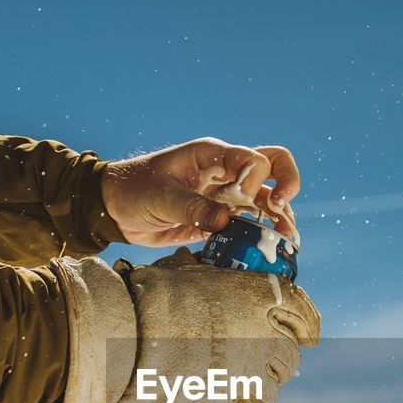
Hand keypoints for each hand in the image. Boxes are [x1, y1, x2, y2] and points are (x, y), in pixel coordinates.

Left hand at [100, 137, 300, 246]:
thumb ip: (194, 208)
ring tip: (287, 237)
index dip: (255, 179)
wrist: (114, 210)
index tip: (238, 198)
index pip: (253, 159)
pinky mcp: (218, 218)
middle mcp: (225, 172)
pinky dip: (262, 232)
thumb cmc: (134, 190)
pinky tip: (271, 245)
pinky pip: (248, 221)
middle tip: (282, 206)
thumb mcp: (162, 197)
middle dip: (287, 183)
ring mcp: (224, 195)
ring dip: (279, 215)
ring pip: (264, 198)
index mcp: (212, 156)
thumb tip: (226, 221)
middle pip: (272, 166)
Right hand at [110, 247, 319, 402]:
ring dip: (255, 393)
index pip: (302, 313)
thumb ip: (210, 281)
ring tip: (236, 390)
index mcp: (256, 298)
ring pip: (268, 395)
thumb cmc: (144, 293)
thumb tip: (199, 270)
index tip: (309, 335)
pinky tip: (198, 400)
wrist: (119, 334)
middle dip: (278, 361)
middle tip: (261, 363)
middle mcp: (260, 338)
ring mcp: (244, 377)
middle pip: (289, 358)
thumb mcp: (185, 271)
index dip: (307, 325)